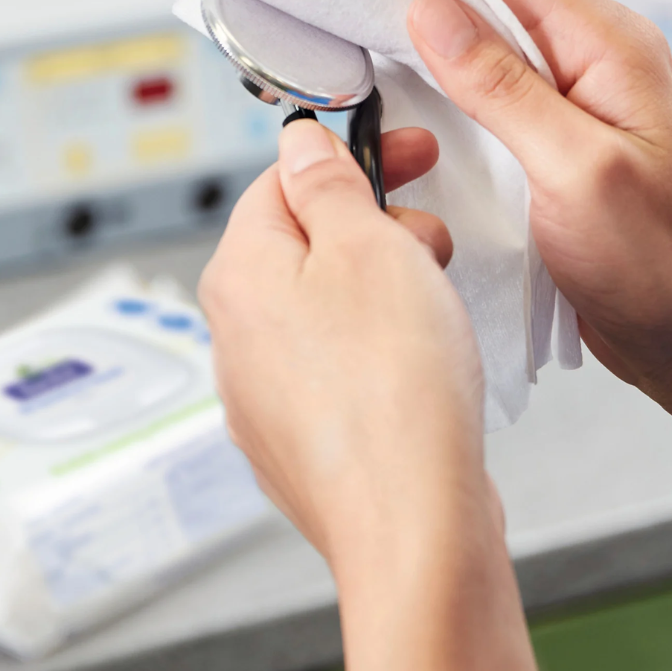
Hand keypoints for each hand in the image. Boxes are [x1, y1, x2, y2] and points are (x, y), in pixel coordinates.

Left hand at [200, 122, 473, 562]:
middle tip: (430, 242)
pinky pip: (338, 362)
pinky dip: (379, 344)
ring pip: (325, 304)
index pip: (281, 182)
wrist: (411, 524)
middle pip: (304, 244)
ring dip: (383, 284)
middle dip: (375, 227)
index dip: (350, 158)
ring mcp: (265, 393)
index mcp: (238, 276)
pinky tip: (419, 362)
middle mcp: (236, 336)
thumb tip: (300, 146)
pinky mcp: (303, 435)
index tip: (408, 154)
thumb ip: (326, 185)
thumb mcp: (366, 248)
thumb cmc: (391, 391)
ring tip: (434, 305)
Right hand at [341, 0, 671, 514]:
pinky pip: (486, 75)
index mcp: (604, 48)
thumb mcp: (576, 170)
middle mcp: (588, 59)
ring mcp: (569, 96)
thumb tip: (434, 13)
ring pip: (483, 20)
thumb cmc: (659, 265)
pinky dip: (439, 55)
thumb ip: (504, 86)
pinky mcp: (550, 134)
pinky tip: (410, 52)